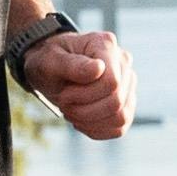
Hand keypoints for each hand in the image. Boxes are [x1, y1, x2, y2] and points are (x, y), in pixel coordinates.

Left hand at [18, 23, 134, 140]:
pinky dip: (97, 130)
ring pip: (121, 117)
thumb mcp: (50, 60)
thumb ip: (71, 64)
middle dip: (85, 111)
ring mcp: (128, 83)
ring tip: (73, 112)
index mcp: (106, 45)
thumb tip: (98, 69)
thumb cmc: (49, 61)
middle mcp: (123, 62)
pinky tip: (81, 120)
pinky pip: (119, 127)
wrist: (51, 69)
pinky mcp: (126, 102)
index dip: (85, 96)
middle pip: (116, 102)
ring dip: (90, 122)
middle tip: (64, 104)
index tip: (64, 95)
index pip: (111, 82)